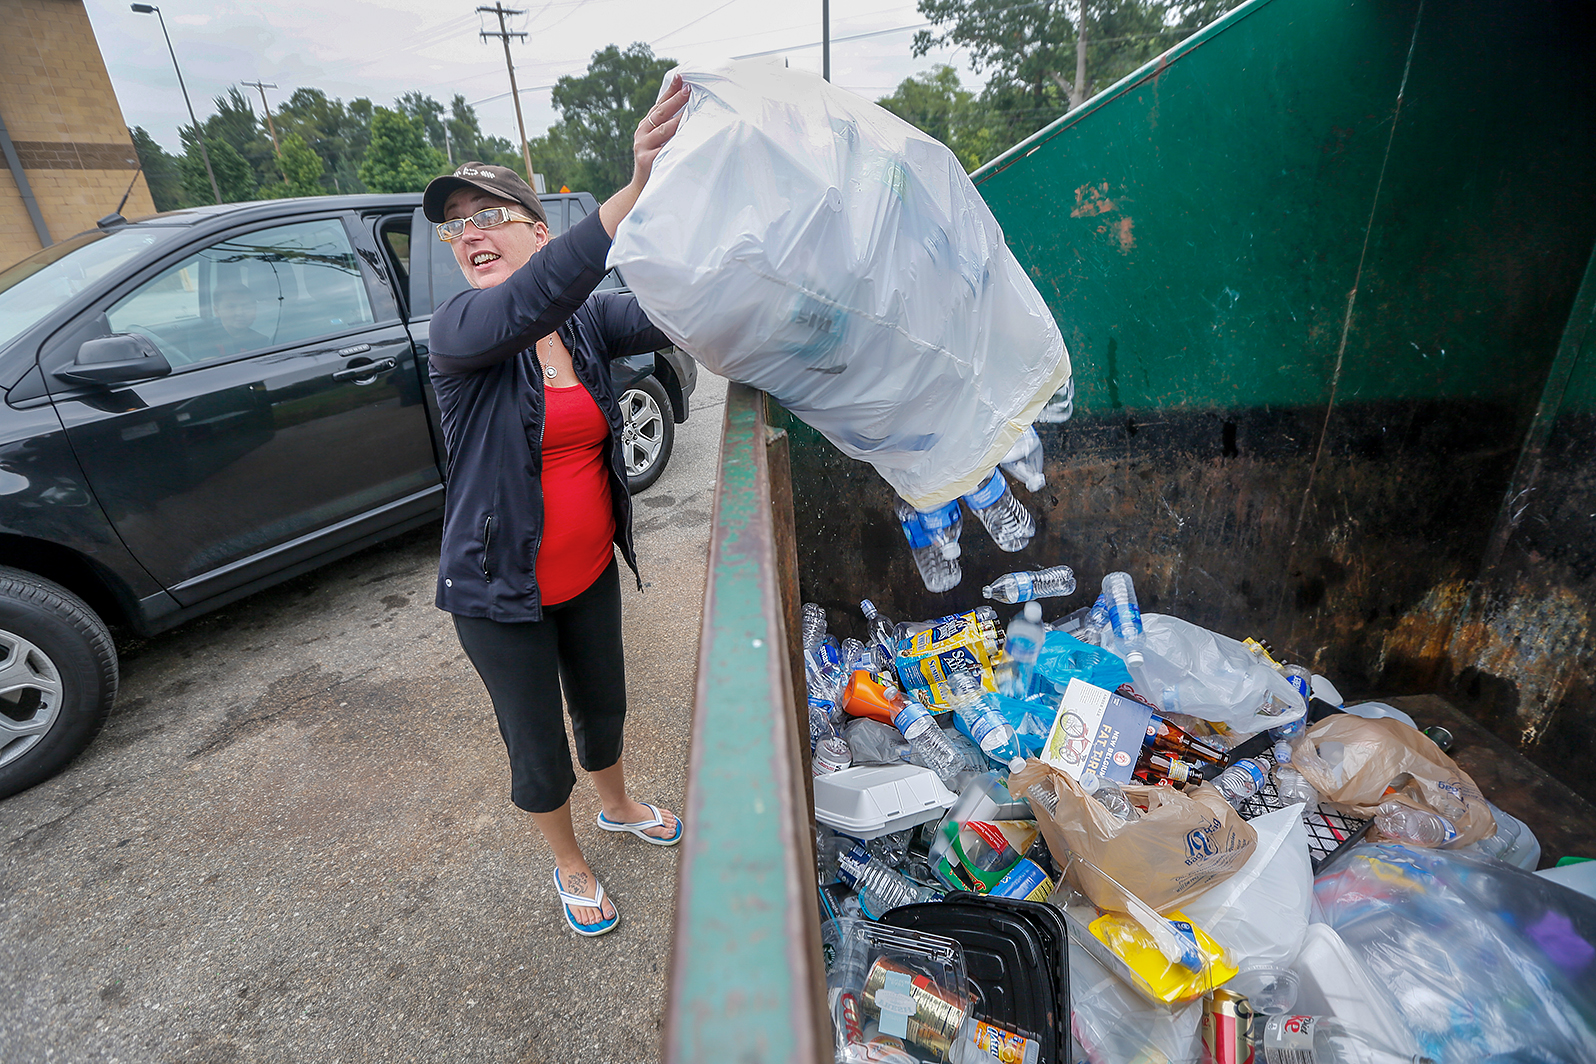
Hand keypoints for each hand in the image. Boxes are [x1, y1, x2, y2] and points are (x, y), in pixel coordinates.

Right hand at [599, 73, 689, 235]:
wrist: (641, 191)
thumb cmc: (656, 164)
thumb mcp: (659, 144)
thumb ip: (669, 129)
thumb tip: (689, 110)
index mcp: (645, 127)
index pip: (659, 104)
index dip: (670, 90)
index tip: (682, 76)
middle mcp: (641, 134)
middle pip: (661, 113)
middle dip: (676, 99)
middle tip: (690, 89)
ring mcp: (643, 147)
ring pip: (664, 129)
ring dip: (679, 118)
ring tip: (692, 108)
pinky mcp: (648, 161)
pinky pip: (665, 148)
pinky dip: (676, 141)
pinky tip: (688, 135)